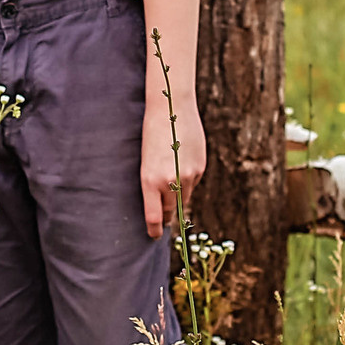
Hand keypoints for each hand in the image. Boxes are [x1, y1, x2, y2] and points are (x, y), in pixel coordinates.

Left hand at [139, 105, 205, 239]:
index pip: (154, 217)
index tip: (153, 236)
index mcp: (150, 180)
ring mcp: (187, 175)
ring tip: (171, 195)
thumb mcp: (145, 161)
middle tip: (162, 221)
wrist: (171, 109)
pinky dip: (187, 181)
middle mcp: (170, 181)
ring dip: (177, 200)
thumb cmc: (151, 133)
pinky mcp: (200, 168)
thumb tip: (161, 205)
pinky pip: (193, 183)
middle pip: (171, 211)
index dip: (153, 230)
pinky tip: (181, 167)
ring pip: (184, 199)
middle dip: (166, 217)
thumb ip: (153, 184)